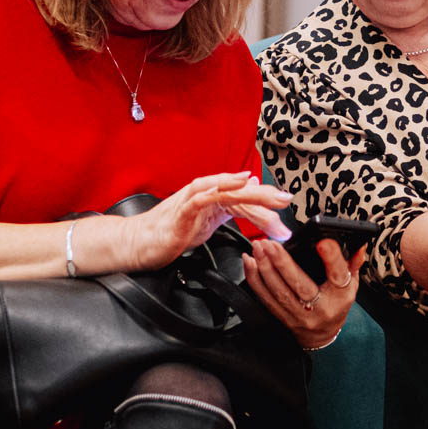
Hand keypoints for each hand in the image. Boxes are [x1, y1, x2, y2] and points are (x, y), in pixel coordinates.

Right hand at [115, 172, 291, 270]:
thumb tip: (249, 188)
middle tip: (287, 201)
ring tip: (272, 201)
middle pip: (241, 191)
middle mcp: (205, 192)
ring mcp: (193, 199)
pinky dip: (222, 189)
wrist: (140, 243)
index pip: (245, 196)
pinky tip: (238, 185)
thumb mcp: (208, 220)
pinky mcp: (183, 210)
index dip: (266, 200)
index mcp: (212, 196)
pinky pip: (205, 195)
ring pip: (228, 192)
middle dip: (266, 196)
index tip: (286, 206)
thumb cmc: (171, 233)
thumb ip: (229, 206)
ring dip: (253, 196)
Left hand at [245, 237, 364, 348]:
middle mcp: (320, 308)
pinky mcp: (283, 317)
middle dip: (282, 262)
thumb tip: (359, 243)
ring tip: (257, 249)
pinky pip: (266, 298)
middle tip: (270, 243)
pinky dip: (255, 279)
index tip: (322, 242)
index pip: (338, 275)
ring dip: (265, 268)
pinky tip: (249, 263)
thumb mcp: (351, 284)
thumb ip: (352, 262)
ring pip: (279, 292)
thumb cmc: (336, 304)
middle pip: (300, 284)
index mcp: (340, 295)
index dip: (331, 258)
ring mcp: (299, 315)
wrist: (322, 335)